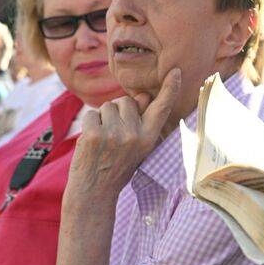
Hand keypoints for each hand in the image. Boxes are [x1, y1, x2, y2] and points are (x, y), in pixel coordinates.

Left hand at [66, 68, 181, 200]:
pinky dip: (88, 124)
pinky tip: (91, 142)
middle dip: (117, 111)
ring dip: (102, 118)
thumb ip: (140, 123)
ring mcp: (114, 135)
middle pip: (126, 101)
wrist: (94, 192)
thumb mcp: (138, 149)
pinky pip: (91, 114)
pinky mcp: (94, 135)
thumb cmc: (116, 167)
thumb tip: (140, 96)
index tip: (175, 71)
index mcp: (149, 138)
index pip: (161, 109)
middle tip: (113, 135)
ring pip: (107, 106)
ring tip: (102, 140)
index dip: (169, 89)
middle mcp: (135, 135)